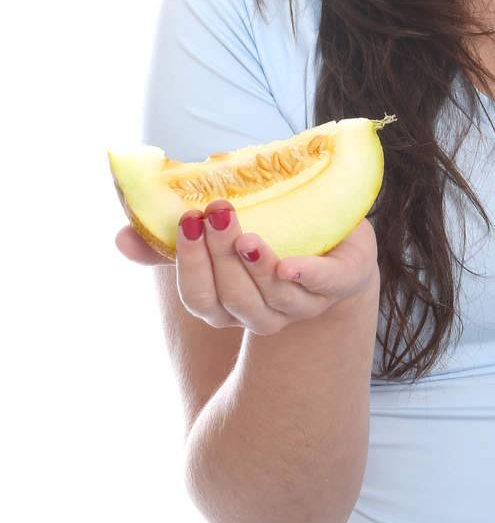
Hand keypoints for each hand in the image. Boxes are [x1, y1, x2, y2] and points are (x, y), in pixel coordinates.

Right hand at [115, 199, 379, 335]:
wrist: (336, 230)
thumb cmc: (268, 230)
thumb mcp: (218, 232)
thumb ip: (170, 239)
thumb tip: (121, 237)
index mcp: (229, 305)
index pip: (200, 298)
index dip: (190, 265)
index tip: (187, 221)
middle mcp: (264, 312)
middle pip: (234, 299)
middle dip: (221, 256)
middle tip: (216, 210)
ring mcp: (304, 302)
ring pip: (274, 298)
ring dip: (257, 267)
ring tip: (246, 233)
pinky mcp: (343, 281)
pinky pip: (325, 287)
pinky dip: (307, 276)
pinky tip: (289, 264)